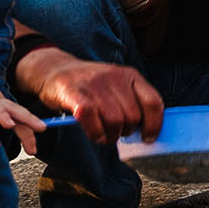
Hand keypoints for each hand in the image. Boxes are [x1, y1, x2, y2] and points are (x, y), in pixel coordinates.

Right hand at [0, 64, 48, 154]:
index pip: (17, 121)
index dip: (26, 134)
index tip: (32, 149)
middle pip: (20, 116)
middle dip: (31, 131)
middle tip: (35, 149)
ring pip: (12, 110)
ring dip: (27, 119)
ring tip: (39, 128)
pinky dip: (2, 115)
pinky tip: (8, 124)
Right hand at [29, 55, 164, 147]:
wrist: (54, 69)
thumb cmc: (89, 86)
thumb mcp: (116, 87)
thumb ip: (131, 104)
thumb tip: (147, 133)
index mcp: (130, 75)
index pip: (153, 102)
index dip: (154, 124)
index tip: (148, 138)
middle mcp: (114, 76)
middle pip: (132, 116)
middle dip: (125, 132)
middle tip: (114, 133)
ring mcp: (93, 82)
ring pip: (114, 120)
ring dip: (110, 136)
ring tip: (103, 136)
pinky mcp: (73, 91)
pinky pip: (90, 116)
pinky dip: (95, 131)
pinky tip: (94, 135)